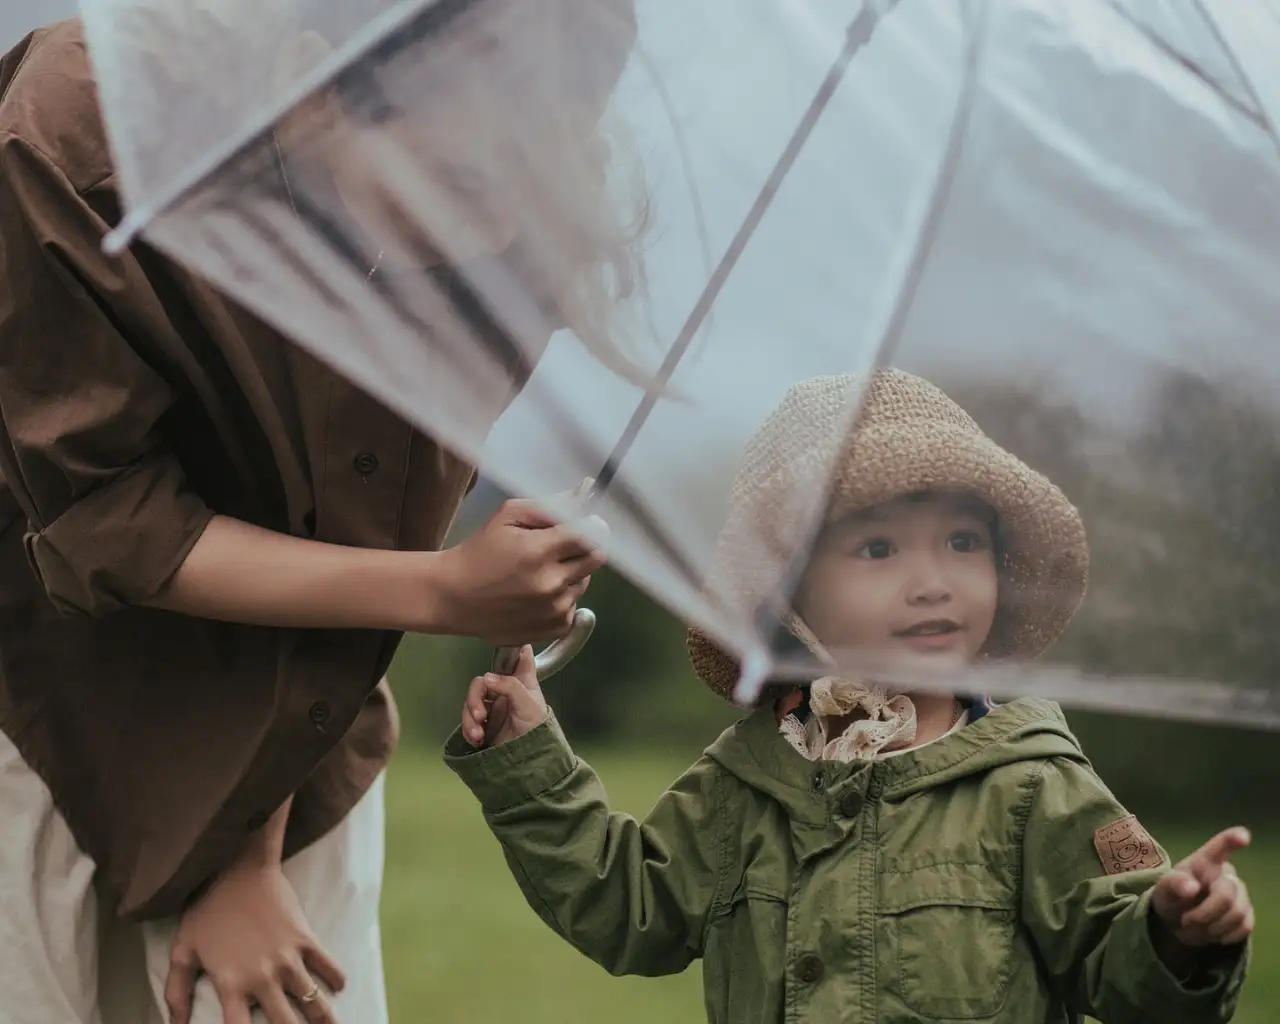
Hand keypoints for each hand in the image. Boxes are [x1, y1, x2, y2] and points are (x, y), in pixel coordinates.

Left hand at [165, 861, 345, 1023]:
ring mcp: (287, 958)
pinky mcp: (305, 938)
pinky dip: (335, 978)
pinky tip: (338, 987)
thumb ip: (176, 994)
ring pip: (312, 999)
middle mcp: (262, 977)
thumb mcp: (183, 952)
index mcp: (231, 984)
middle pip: (285, 1023)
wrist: (236, 869)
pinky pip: (327, 965)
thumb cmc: (206, 910)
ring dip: (324, 1018)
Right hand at [432, 498, 607, 645]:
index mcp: (539, 552)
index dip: (591, 525)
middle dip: (584, 548)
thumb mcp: (507, 517)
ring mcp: (554, 610)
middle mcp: (552, 583)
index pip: (591, 535)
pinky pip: (574, 606)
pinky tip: (538, 594)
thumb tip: (582, 496)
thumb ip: (548, 506)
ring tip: (541, 572)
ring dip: (572, 574)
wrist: (453, 597)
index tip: (584, 523)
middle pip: (596, 558)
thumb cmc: (480, 552)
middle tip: (561, 547)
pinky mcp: (554, 629)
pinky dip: (563, 598)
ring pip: (584, 582)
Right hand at [462, 645, 547, 747]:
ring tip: (477, 735)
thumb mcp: (528, 704)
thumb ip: (510, 686)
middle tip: (480, 716)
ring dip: (470, 718)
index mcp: (521, 681)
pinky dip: (468, 730)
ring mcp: (493, 708)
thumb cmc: (536, 728)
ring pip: (471, 702)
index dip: (513, 648)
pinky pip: (468, 721)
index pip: (519, 657)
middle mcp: (505, 691)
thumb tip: (486, 677)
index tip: (506, 647)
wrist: (531, 761)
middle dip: (475, 699)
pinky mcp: (483, 725)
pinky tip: (475, 740)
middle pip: (481, 683)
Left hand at [1150, 827, 1253, 967]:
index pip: (1220, 847)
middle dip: (1205, 914)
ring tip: (1194, 927)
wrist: (1179, 920)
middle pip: (1227, 895)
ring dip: (1212, 927)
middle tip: (1185, 921)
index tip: (1243, 835)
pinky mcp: (1247, 914)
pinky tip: (1210, 932)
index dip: (1232, 840)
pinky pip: (1244, 928)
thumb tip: (1192, 887)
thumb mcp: (1163, 889)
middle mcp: (1227, 875)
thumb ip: (1175, 885)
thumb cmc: (1171, 896)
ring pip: (1238, 914)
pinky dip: (1224, 935)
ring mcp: (1241, 894)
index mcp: (1204, 862)